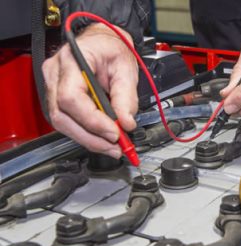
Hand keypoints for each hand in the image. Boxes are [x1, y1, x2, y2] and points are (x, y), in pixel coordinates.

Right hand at [42, 23, 137, 157]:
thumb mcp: (126, 68)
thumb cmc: (111, 49)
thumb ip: (127, 97)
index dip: (92, 121)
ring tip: (112, 147)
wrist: (103, 41)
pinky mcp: (57, 97)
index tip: (115, 133)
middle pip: (62, 116)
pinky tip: (103, 139)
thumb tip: (126, 123)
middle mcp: (55, 74)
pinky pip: (67, 121)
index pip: (71, 98)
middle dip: (91, 137)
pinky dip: (86, 134)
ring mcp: (52, 86)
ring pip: (62, 123)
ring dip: (89, 140)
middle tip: (116, 147)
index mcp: (72, 60)